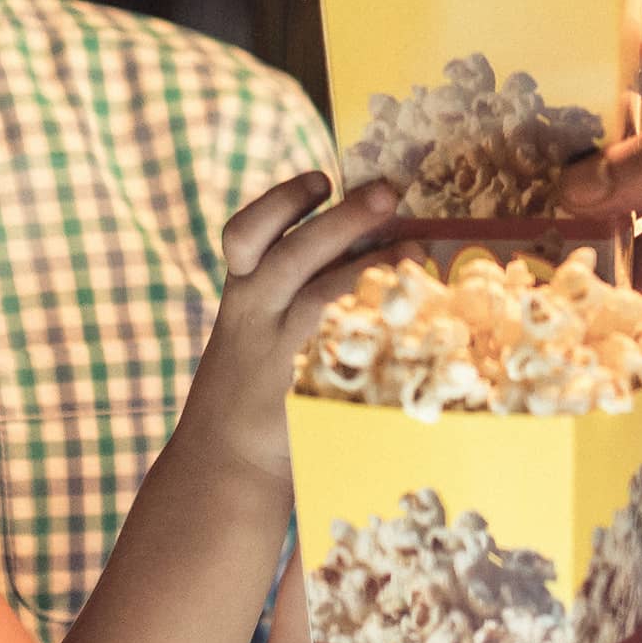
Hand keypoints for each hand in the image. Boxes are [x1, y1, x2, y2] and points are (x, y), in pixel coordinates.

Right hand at [185, 172, 399, 478]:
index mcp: (241, 296)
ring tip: (415, 252)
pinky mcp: (302, 390)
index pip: (244, 235)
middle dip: (341, 220)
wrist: (226, 464)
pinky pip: (343, 350)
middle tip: (387, 194)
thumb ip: (292, 289)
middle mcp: (253, 318)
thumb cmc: (253, 386)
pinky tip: (414, 314)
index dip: (282, 201)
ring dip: (371, 267)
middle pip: (291, 255)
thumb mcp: (252, 329)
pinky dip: (378, 325)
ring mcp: (277, 356)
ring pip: (320, 297)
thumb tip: (375, 240)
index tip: (322, 178)